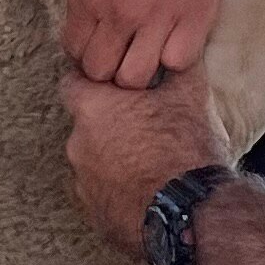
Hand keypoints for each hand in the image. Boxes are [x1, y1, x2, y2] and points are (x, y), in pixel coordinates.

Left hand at [64, 62, 233, 255]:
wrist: (190, 214)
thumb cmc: (185, 149)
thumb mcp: (190, 95)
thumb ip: (178, 66)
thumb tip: (183, 48)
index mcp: (92, 108)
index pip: (74, 81)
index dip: (95, 81)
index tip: (116, 85)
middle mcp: (78, 144)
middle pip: (87, 125)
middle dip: (110, 124)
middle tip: (144, 126)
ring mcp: (83, 184)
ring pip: (94, 162)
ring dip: (115, 159)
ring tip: (151, 163)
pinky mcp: (95, 215)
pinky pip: (103, 195)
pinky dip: (119, 191)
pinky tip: (148, 190)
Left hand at [65, 0, 228, 86]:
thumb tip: (86, 23)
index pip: (74, 50)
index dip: (86, 52)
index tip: (101, 46)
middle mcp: (117, 13)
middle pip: (101, 72)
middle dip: (108, 68)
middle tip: (123, 53)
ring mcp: (156, 18)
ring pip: (136, 78)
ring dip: (140, 69)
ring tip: (149, 52)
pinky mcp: (193, 17)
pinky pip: (177, 64)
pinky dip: (174, 58)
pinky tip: (176, 40)